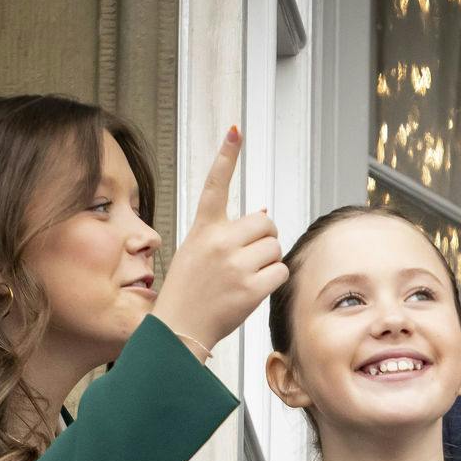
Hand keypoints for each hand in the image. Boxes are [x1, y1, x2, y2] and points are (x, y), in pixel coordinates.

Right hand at [150, 126, 288, 356]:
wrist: (179, 329)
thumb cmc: (189, 290)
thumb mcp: (198, 252)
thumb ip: (227, 232)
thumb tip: (264, 211)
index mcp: (202, 228)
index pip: (215, 184)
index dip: (227, 156)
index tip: (236, 130)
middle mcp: (217, 241)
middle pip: (266, 222)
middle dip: (266, 237)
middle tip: (251, 256)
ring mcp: (234, 264)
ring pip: (275, 247)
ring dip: (269, 261)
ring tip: (246, 276)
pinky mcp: (250, 287)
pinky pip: (281, 271)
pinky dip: (275, 280)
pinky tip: (254, 289)